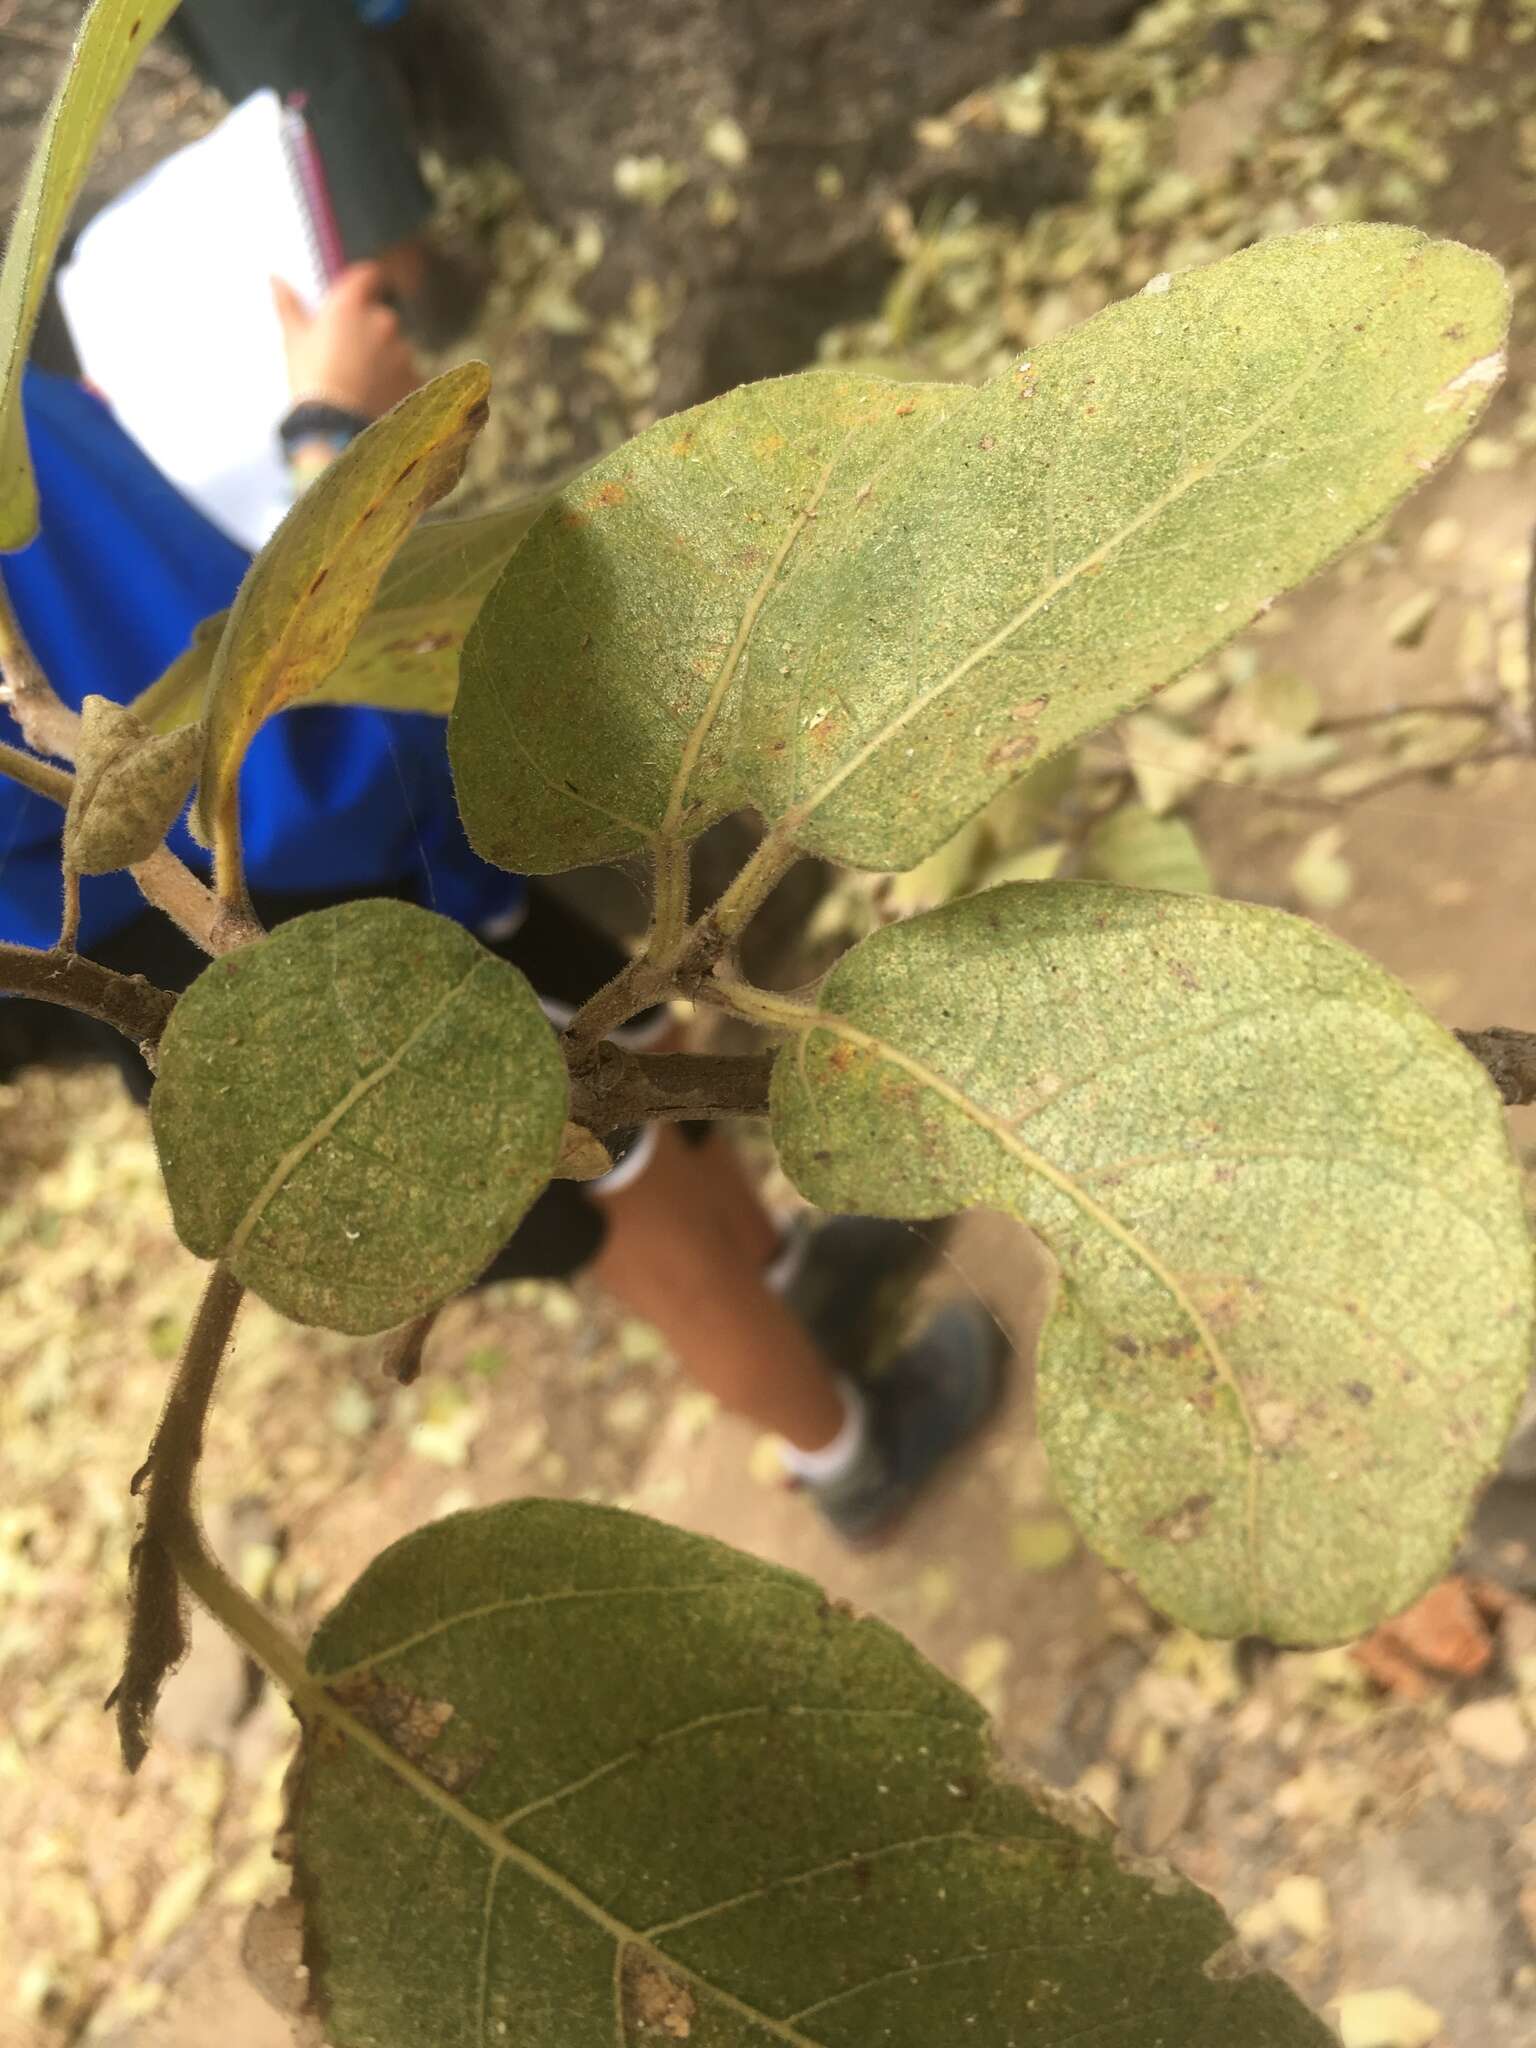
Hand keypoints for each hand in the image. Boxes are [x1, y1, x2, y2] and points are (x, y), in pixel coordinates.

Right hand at [271, 261, 422, 420]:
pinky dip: (396, 382)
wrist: (335, 430)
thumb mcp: (294, 341)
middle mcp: (382, 320)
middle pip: (380, 316)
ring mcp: (402, 350)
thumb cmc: (310, 381)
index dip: (365, 282)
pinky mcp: (415, 378)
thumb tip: (275, 278)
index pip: (369, 275)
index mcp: (350, 304)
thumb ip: (289, 305)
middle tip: (348, 357)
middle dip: (369, 331)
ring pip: (395, 347)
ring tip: (360, 384)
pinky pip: (407, 375)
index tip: (360, 292)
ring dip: (384, 359)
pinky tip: (375, 398)